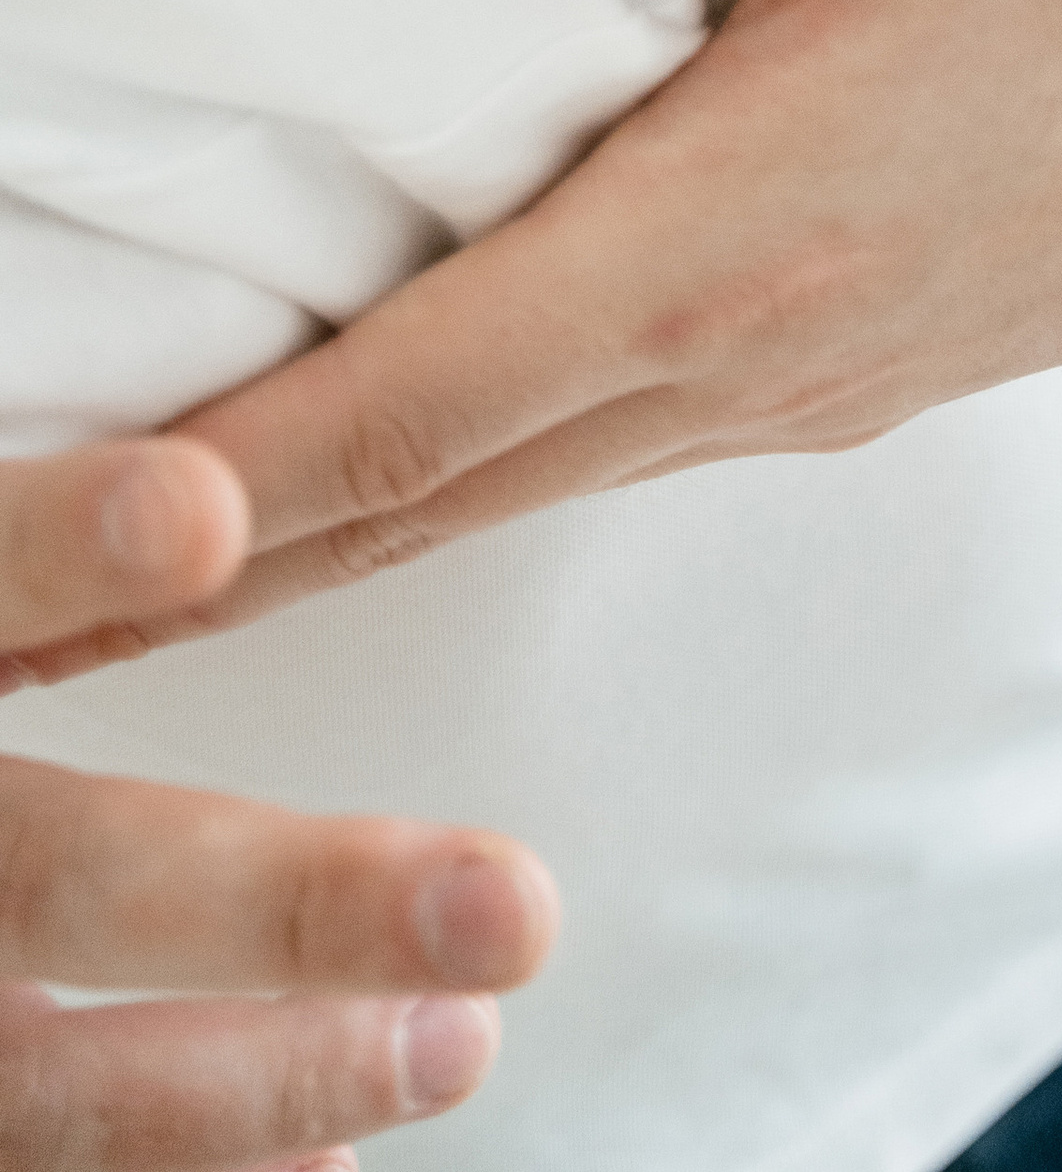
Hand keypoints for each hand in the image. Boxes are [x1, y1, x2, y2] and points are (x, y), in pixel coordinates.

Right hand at [0, 443, 553, 1171]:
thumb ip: (39, 546)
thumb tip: (214, 465)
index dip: (57, 548)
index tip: (208, 510)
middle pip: (48, 873)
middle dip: (279, 902)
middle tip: (509, 904)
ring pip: (38, 1089)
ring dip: (260, 1075)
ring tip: (464, 1048)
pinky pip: (25, 1162)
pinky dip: (177, 1169)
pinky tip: (324, 1161)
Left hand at [18, 0, 1061, 656]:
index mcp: (729, 238)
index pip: (390, 410)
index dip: (188, 494)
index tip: (36, 557)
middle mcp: (763, 358)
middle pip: (431, 494)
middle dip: (218, 566)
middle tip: (44, 611)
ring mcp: (838, 380)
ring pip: (540, 475)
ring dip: (358, 510)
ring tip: (199, 534)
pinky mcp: (901, 353)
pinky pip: (646, 437)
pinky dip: (503, 455)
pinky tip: (472, 407)